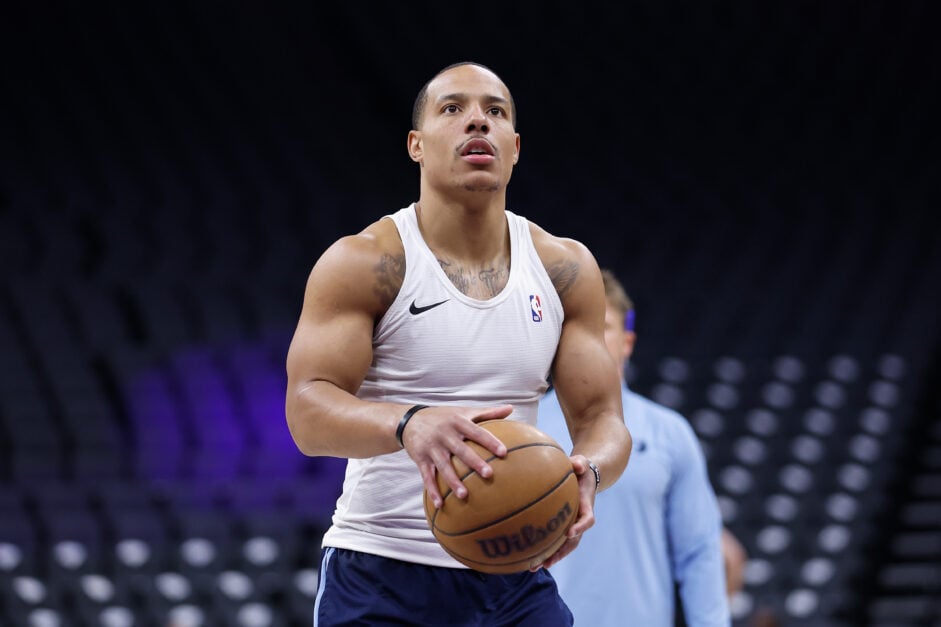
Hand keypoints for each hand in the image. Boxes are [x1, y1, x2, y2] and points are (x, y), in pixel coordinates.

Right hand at [401, 404, 513, 507]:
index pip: (476, 432)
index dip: (489, 441)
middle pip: (460, 449)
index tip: (503, 452)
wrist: (409, 420)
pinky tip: (441, 504)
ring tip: (464, 495)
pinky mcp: (420, 459)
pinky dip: (432, 490)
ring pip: (443, 465)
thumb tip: (511, 409)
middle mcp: (444, 434)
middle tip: (489, 474)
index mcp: (457, 422)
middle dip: (474, 462)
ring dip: (452, 481)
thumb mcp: (463, 411)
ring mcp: (431, 447)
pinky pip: (426, 476)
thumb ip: (487, 413)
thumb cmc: (444, 417)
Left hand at [535, 455, 596, 569]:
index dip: (580, 528)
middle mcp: (580, 519)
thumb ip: (580, 463)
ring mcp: (572, 524)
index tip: (569, 533)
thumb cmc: (581, 468)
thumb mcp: (582, 463)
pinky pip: (555, 540)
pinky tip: (527, 556)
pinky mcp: (563, 525)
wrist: (585, 476)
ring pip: (564, 546)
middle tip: (547, 562)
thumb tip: (577, 464)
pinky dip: (544, 549)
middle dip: (561, 553)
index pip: (587, 520)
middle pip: (573, 541)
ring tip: (534, 567)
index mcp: (586, 505)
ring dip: (551, 557)